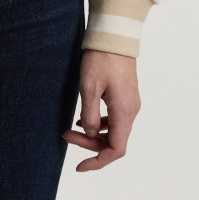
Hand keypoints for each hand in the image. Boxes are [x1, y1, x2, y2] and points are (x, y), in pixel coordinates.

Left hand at [62, 49, 141, 170]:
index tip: (79, 165)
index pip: (116, 150)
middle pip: (114, 142)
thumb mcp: (89, 86)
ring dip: (94, 134)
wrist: (114, 34)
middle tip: (67, 135)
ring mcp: (130, 102)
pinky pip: (115, 118)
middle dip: (90, 145)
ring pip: (114, 131)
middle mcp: (131, 110)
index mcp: (124, 111)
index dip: (98, 161)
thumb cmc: (101, 57)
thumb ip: (90, 115)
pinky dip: (100, 123)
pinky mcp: (126, 95)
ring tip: (72, 128)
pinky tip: (85, 118)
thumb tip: (92, 134)